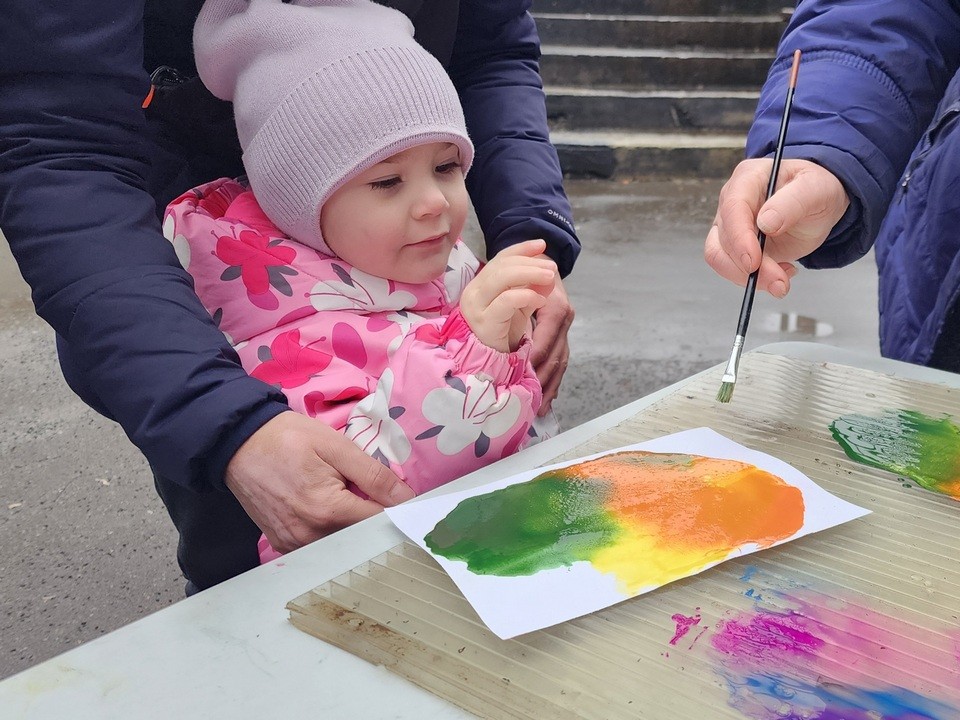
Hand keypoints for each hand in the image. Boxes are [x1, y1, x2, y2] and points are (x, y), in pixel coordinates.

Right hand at [224, 411, 414, 553]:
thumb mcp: (336, 447)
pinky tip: (325, 506)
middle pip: (362, 536)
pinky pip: (319, 545)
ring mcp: (294, 545)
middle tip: (370, 492)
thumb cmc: (288, 438)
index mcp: (328, 511)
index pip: (380, 522)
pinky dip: (330, 529)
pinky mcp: (283, 545)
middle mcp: (310, 536)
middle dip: (372, 516)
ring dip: (351, 524)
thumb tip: (407, 498)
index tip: (404, 498)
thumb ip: (373, 475)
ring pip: (342, 543)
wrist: (238, 443)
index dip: (397, 509)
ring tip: (343, 496)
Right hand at [460, 239, 556, 352]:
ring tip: (549, 277)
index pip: (500, 259)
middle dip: (529, 262)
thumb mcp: (520, 306)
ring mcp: (476, 307)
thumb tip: (549, 272)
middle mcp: (473, 292)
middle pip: (501, 266)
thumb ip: (532, 288)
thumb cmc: (503, 333)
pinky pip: (506, 301)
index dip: (521, 249)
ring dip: (529, 273)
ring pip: (501, 277)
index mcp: (480, 285)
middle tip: (552, 267)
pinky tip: (540, 298)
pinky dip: (525, 295)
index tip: (542, 244)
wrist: (489, 363)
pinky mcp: (485, 322)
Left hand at [529, 274, 573, 415]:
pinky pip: (560, 361)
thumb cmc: (529, 271)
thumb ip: (517, 299)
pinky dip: (554, 380)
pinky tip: (549, 398)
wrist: (544, 261)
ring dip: (551, 385)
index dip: (535, 358)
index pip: (547, 338)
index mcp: (556, 308)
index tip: (523, 375)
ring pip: (561, 362)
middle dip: (544, 379)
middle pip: (557, 355)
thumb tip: (508, 327)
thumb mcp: (524, 281)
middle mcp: (564, 320)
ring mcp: (566, 329)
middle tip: (532, 401)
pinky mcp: (562, 335)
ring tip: (541, 407)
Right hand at [705, 158, 849, 296]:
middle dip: (747, 266)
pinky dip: (755, 279)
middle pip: (723, 239)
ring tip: (781, 281)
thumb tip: (766, 222)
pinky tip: (780, 273)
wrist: (818, 205)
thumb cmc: (815, 190)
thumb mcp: (815, 189)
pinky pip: (732, 269)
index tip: (753, 262)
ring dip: (749, 277)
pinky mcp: (735, 247)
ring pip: (720, 258)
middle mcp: (732, 202)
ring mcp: (730, 226)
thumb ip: (792, 202)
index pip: (732, 208)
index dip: (739, 238)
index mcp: (748, 179)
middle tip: (779, 281)